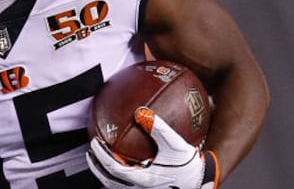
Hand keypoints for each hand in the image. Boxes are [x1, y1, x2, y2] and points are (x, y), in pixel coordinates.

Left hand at [86, 107, 219, 188]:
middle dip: (97, 167)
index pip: (112, 168)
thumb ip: (159, 128)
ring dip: (106, 173)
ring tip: (101, 159)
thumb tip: (141, 111)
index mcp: (142, 179)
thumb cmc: (189, 166)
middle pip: (108, 181)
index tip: (94, 142)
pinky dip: (120, 175)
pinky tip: (125, 161)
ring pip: (116, 186)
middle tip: (92, 151)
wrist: (202, 184)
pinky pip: (128, 185)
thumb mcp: (175, 144)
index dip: (100, 156)